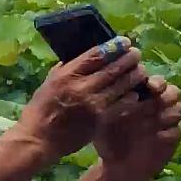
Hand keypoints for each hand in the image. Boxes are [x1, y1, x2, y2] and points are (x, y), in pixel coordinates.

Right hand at [15, 39, 148, 159]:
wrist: (39, 138)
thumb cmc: (41, 108)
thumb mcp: (50, 81)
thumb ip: (67, 68)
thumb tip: (86, 56)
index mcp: (67, 75)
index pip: (96, 55)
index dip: (114, 46)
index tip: (124, 41)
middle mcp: (82, 87)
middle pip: (113, 68)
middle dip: (128, 59)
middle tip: (137, 53)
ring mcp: (93, 105)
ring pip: (121, 86)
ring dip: (133, 76)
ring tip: (140, 70)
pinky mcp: (100, 120)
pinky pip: (121, 105)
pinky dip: (130, 97)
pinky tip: (134, 93)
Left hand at [94, 77, 180, 180]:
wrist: (117, 166)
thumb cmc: (108, 139)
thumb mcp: (105, 122)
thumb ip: (114, 106)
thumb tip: (127, 93)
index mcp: (143, 98)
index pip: (156, 82)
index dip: (156, 82)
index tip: (149, 86)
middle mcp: (157, 107)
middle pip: (173, 92)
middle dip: (167, 94)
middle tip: (157, 98)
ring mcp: (166, 123)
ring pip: (177, 110)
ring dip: (167, 113)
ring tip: (153, 120)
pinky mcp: (171, 140)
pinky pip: (176, 131)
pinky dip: (167, 132)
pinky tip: (155, 137)